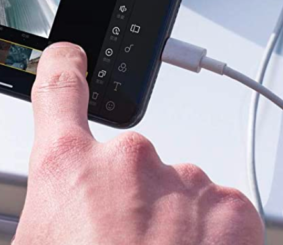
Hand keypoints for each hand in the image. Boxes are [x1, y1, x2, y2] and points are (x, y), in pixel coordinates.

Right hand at [15, 43, 263, 244]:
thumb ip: (48, 222)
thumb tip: (56, 229)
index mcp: (67, 170)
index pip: (59, 92)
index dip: (65, 68)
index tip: (71, 56)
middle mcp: (129, 161)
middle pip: (127, 168)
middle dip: (128, 205)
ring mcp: (186, 182)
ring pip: (177, 195)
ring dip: (172, 227)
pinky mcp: (233, 209)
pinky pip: (218, 215)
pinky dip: (211, 241)